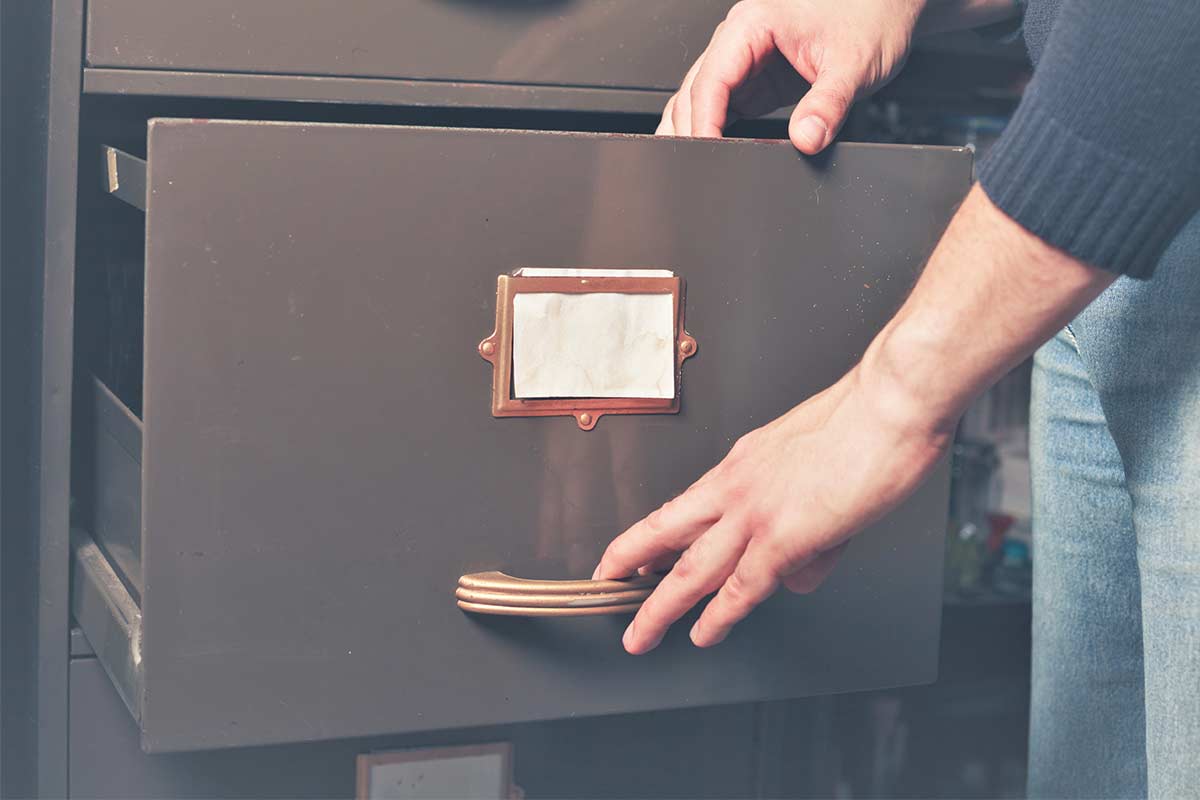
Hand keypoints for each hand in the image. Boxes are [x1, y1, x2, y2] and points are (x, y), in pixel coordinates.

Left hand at [594, 364, 950, 654]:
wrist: (892, 402)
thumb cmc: (866, 422)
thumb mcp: (814, 465)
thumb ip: (800, 521)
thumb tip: (795, 573)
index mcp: (741, 463)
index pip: (684, 506)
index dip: (652, 532)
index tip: (631, 551)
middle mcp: (736, 486)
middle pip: (666, 532)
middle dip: (631, 562)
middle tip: (606, 585)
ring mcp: (755, 513)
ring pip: (691, 570)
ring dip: (661, 608)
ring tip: (640, 636)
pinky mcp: (784, 537)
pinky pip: (741, 587)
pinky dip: (719, 616)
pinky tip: (704, 634)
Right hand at [657, 0, 924, 152]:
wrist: (886, 5)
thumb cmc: (870, 14)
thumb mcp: (855, 63)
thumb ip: (829, 104)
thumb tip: (806, 139)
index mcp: (754, 24)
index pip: (711, 80)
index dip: (704, 122)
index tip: (708, 154)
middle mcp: (741, 38)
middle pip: (695, 91)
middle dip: (693, 130)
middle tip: (701, 169)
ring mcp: (746, 59)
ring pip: (701, 98)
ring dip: (698, 130)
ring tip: (702, 165)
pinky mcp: (756, 78)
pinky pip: (723, 105)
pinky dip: (718, 129)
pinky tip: (723, 152)